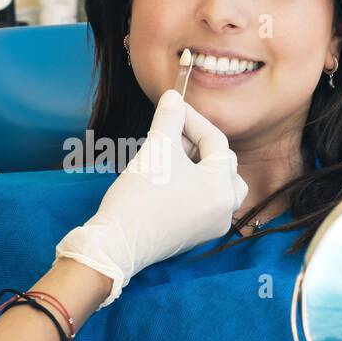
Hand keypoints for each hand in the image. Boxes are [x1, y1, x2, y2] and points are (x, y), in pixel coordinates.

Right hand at [55, 89, 246, 307]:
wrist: (116, 244)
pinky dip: (194, 185)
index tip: (172, 107)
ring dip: (199, 165)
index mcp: (221, 188)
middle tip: (171, 134)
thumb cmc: (138, 196)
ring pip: (218, 183)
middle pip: (223, 163)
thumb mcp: (155, 149)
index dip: (192, 119)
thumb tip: (173, 97)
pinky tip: (170, 177)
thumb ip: (169, 118)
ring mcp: (213, 225)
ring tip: (173, 156)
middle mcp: (225, 209)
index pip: (215, 141)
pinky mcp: (198, 235)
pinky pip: (206, 201)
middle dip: (197, 143)